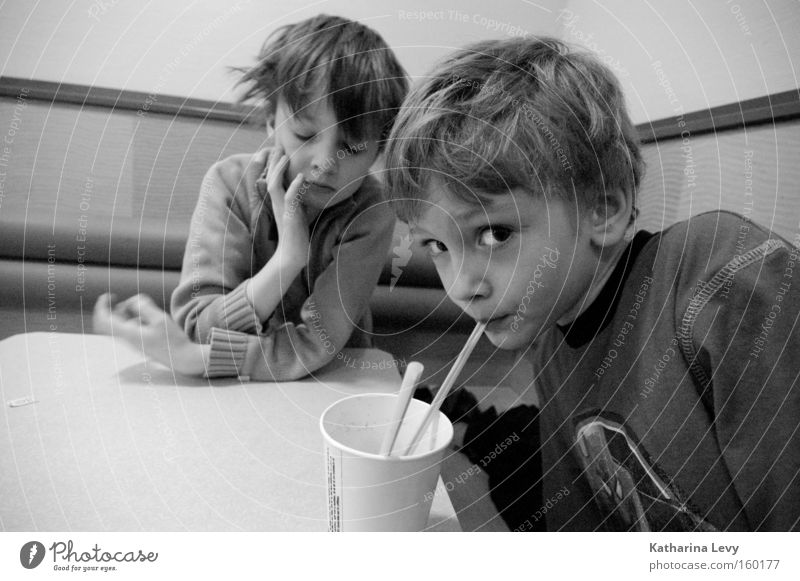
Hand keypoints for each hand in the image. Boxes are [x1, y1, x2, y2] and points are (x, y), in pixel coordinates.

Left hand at [93, 293, 206, 375]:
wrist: (183, 360)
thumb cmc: (173, 341)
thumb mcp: (160, 319)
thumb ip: (144, 307)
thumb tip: (131, 301)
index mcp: (129, 334)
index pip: (104, 320)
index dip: (102, 306)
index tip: (110, 296)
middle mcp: (128, 339)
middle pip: (108, 323)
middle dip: (112, 309)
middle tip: (120, 300)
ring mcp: (134, 343)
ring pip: (120, 326)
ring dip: (124, 313)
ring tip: (138, 306)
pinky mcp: (142, 344)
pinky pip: (130, 330)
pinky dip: (133, 320)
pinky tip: (147, 318)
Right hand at [266, 146, 309, 268]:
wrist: (293, 255)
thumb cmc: (297, 236)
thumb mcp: (299, 214)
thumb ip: (299, 202)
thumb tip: (306, 192)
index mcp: (279, 202)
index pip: (274, 180)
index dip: (275, 166)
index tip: (279, 151)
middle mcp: (278, 204)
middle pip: (270, 178)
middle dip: (274, 162)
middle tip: (278, 146)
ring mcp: (282, 210)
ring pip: (275, 185)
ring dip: (279, 170)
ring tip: (285, 157)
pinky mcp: (289, 217)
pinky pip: (289, 199)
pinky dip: (294, 187)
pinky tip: (301, 177)